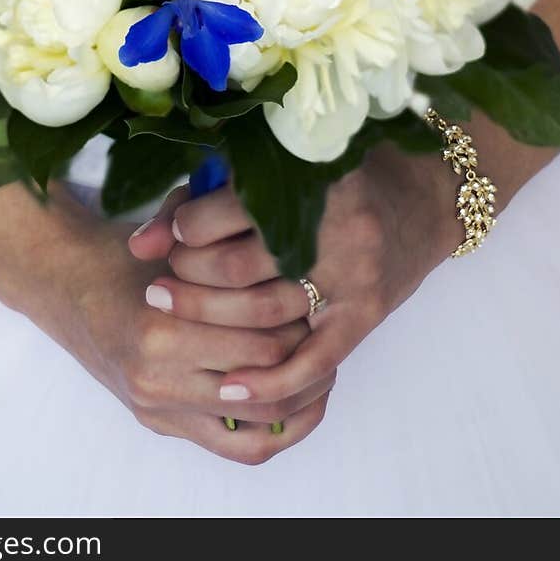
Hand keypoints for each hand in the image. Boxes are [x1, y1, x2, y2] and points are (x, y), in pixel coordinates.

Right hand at [0, 185, 330, 463]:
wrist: (67, 285)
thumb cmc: (126, 254)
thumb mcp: (171, 234)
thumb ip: (220, 236)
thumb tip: (285, 232)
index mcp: (161, 326)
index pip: (260, 338)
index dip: (299, 318)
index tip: (316, 294)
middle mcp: (158, 377)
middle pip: (264, 379)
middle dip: (306, 354)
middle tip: (326, 324)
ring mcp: (160, 408)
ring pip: (258, 423)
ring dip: (301, 397)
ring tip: (323, 365)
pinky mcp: (164, 425)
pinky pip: (237, 449)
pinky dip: (278, 431)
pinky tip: (300, 404)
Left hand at [130, 145, 455, 411]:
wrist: (421, 199)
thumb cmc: (335, 180)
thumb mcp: (276, 171)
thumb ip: (202, 198)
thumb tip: (138, 244)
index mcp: (309, 180)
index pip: (224, 213)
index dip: (186, 227)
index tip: (175, 233)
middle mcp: (334, 229)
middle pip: (236, 268)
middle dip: (188, 277)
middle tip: (165, 281)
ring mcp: (353, 277)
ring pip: (264, 314)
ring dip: (209, 321)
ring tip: (178, 314)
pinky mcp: (364, 315)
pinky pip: (313, 360)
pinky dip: (267, 381)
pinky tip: (227, 389)